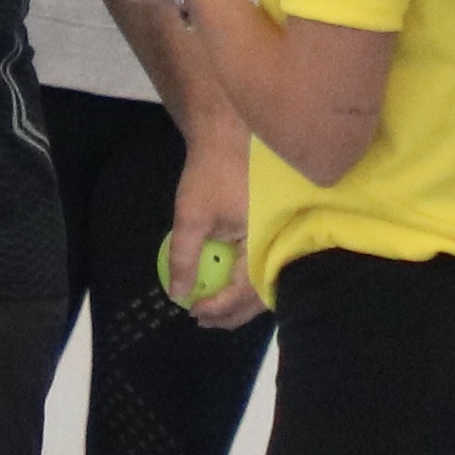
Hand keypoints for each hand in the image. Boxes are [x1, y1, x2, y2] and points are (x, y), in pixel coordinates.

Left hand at [168, 134, 263, 329]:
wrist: (229, 134)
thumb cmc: (210, 173)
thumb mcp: (190, 217)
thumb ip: (183, 258)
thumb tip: (176, 295)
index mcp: (263, 240)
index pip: (245, 290)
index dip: (219, 306)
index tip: (193, 311)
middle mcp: (278, 242)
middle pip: (259, 296)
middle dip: (229, 313)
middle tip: (200, 320)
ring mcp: (276, 237)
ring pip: (262, 285)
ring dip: (236, 303)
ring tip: (208, 310)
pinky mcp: (271, 231)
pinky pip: (261, 267)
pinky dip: (242, 283)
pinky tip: (222, 287)